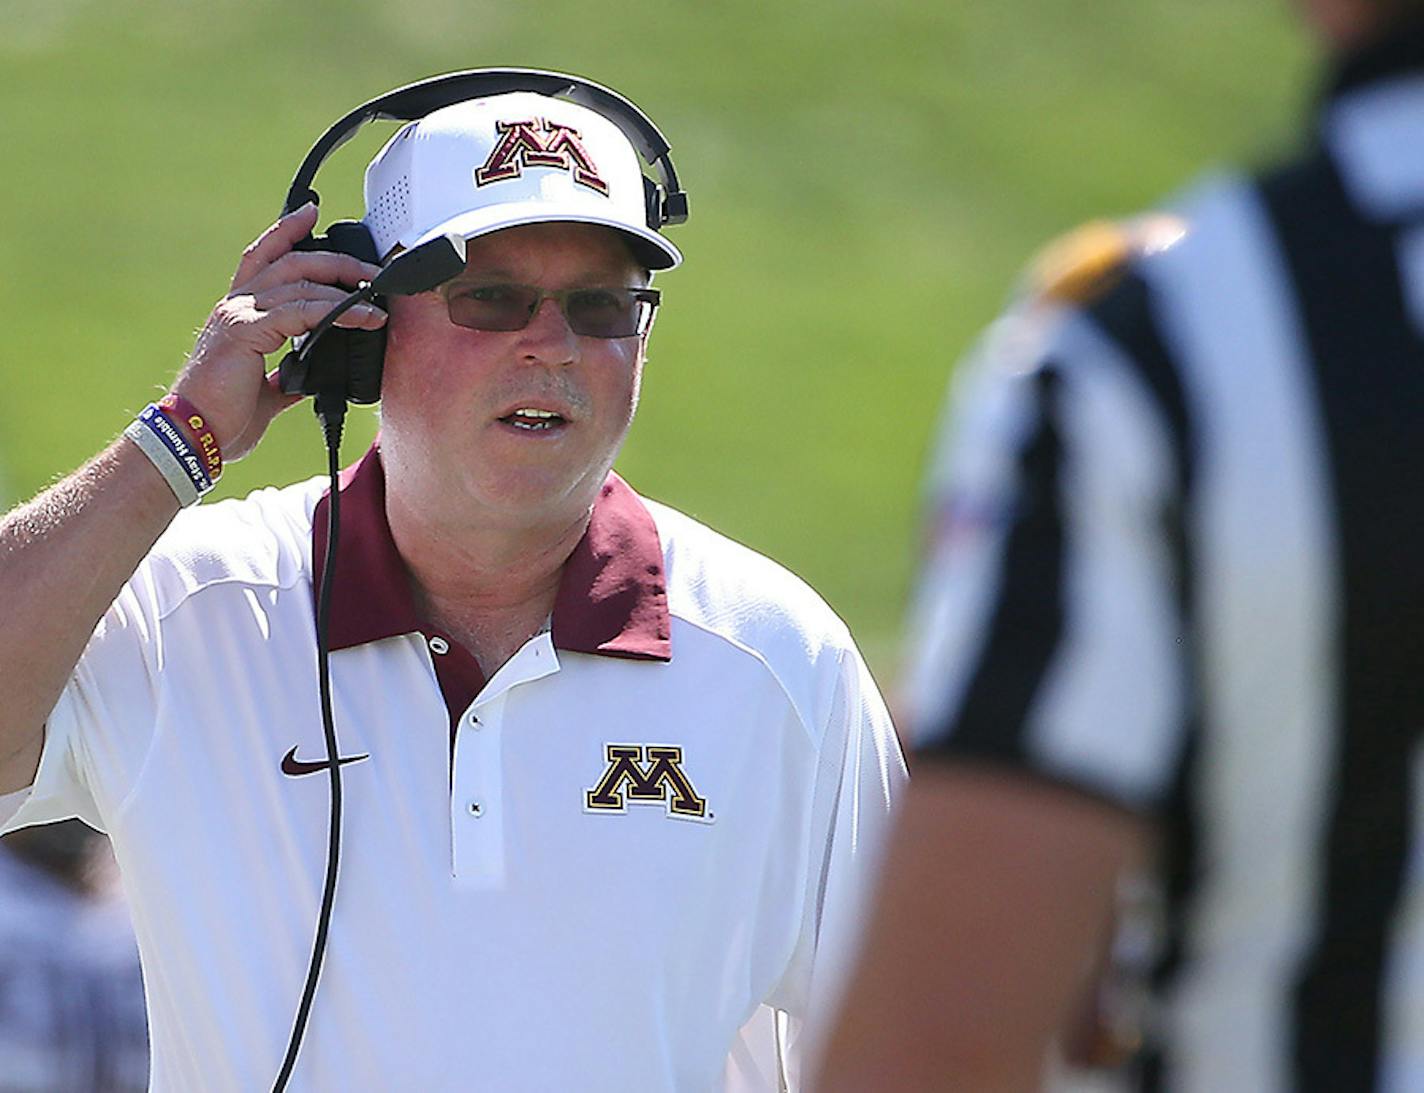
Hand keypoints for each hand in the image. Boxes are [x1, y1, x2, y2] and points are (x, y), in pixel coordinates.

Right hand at [170, 203, 386, 461]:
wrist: (193, 437)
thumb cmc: (224, 417)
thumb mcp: (265, 392)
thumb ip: (287, 375)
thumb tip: (311, 376)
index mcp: (238, 313)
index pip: (262, 257)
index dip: (286, 231)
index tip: (312, 212)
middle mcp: (236, 306)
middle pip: (290, 261)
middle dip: (335, 261)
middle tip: (372, 272)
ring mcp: (239, 315)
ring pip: (300, 282)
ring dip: (346, 288)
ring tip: (378, 300)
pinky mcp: (246, 332)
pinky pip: (303, 312)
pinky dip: (338, 312)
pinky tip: (363, 318)